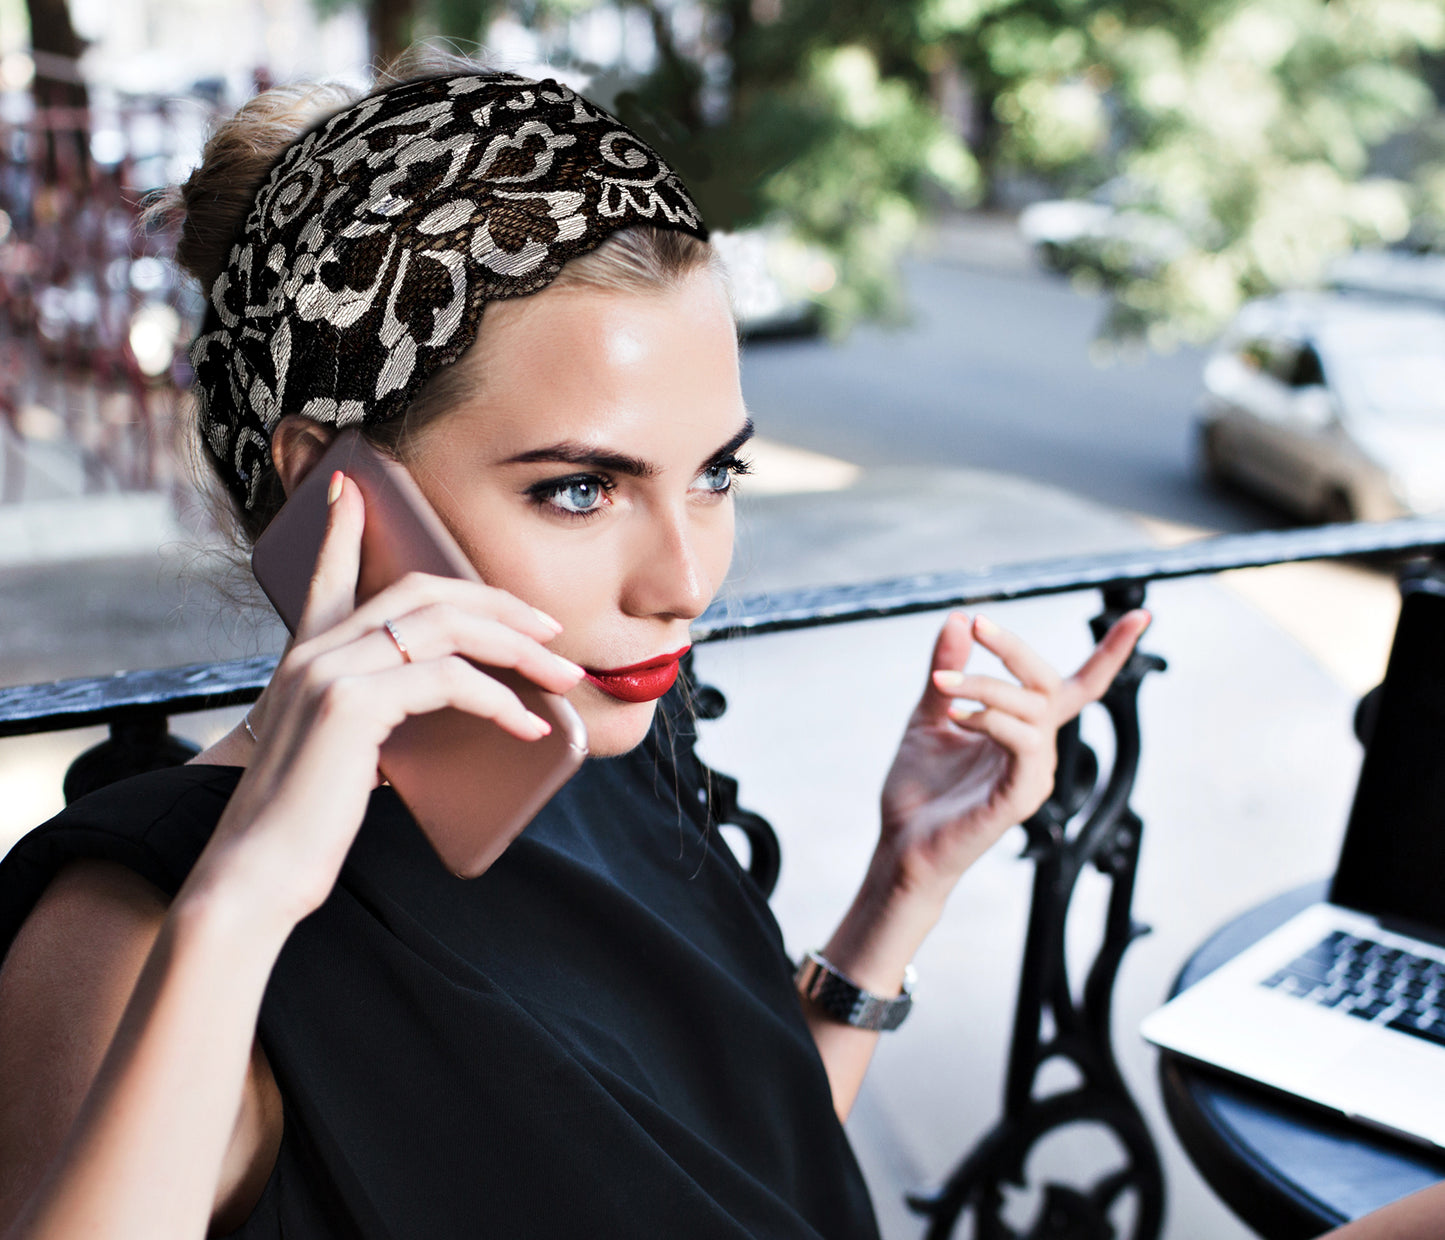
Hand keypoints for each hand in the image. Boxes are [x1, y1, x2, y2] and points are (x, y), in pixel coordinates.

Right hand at [185, 472, 584, 930]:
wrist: (256, 872)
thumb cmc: (304, 820)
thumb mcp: (340, 750)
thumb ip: (378, 713)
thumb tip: (448, 704)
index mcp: (305, 655)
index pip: (327, 574)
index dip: (343, 528)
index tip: (353, 487)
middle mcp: (314, 650)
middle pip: (425, 593)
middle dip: (498, 604)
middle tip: (549, 630)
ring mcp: (330, 670)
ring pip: (447, 627)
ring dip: (518, 649)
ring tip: (562, 676)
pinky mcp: (352, 703)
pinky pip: (450, 680)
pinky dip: (500, 699)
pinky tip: (527, 725)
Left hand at [877, 608, 1149, 905]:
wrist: (902, 845)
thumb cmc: (921, 786)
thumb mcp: (931, 713)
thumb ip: (948, 668)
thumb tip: (958, 616)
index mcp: (1025, 728)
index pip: (1079, 684)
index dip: (1111, 652)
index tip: (1142, 614)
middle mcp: (1039, 749)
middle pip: (1051, 684)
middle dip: (1016, 648)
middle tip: (978, 624)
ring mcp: (1034, 774)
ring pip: (1033, 710)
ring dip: (985, 685)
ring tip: (941, 682)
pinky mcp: (1021, 797)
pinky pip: (1024, 744)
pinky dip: (990, 719)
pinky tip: (956, 716)